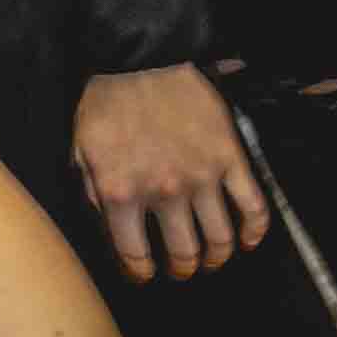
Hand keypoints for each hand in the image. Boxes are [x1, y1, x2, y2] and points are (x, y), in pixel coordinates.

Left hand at [72, 65, 269, 281]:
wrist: (140, 60)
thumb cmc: (105, 102)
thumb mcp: (80, 149)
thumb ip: (93, 191)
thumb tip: (107, 225)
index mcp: (121, 192)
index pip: (134, 253)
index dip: (140, 272)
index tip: (144, 275)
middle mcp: (164, 192)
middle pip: (183, 252)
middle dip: (182, 269)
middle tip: (181, 271)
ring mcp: (202, 177)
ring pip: (220, 238)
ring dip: (217, 257)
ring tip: (211, 260)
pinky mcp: (230, 158)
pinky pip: (253, 206)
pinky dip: (255, 231)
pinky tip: (249, 242)